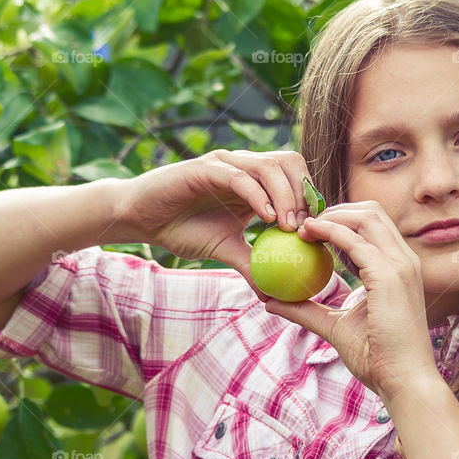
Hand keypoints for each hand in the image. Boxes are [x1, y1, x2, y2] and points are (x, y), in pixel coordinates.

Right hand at [119, 149, 310, 300]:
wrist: (141, 220)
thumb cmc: (180, 229)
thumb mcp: (224, 250)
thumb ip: (251, 264)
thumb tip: (274, 296)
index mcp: (253, 181)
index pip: (295, 177)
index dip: (310, 200)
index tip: (317, 232)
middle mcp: (243, 166)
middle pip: (290, 162)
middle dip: (304, 194)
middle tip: (306, 228)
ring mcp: (226, 163)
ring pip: (270, 166)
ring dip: (286, 196)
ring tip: (289, 228)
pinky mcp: (206, 168)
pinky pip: (240, 177)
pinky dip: (259, 196)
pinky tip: (267, 219)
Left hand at [263, 201, 440, 402]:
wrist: (403, 381)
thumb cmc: (376, 358)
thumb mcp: (335, 326)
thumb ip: (307, 310)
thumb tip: (270, 302)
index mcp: (397, 268)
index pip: (371, 225)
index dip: (339, 219)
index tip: (308, 228)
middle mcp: (404, 260)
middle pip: (371, 211)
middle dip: (334, 209)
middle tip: (301, 224)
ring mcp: (400, 265)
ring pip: (366, 216)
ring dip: (330, 216)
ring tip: (302, 227)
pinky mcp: (390, 276)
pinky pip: (356, 241)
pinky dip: (330, 231)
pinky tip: (308, 235)